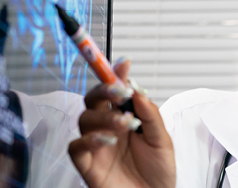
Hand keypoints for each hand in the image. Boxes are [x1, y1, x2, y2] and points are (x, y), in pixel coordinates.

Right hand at [68, 59, 174, 187]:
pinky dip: (89, 140)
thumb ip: (150, 115)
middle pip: (93, 99)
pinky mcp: (88, 166)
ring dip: (104, 117)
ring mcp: (96, 146)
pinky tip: (108, 141)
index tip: (124, 63)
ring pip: (84, 119)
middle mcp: (107, 129)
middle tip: (120, 90)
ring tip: (125, 124)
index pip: (114, 91)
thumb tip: (137, 91)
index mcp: (124, 118)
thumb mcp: (162, 141)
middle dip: (103, 89)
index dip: (114, 74)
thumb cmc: (157, 174)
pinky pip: (76, 148)